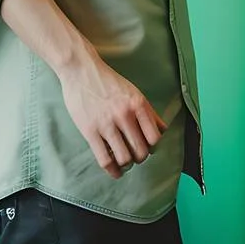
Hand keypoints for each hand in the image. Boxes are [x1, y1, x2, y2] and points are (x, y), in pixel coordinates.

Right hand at [59, 57, 166, 178]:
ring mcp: (107, 124)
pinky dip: (112, 170)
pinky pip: (104, 159)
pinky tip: (114, 172)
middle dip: (140, 158)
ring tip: (125, 162)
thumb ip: (148, 112)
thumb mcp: (134, 92)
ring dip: (127, 164)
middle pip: (141, 150)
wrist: (82, 71)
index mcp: (138, 105)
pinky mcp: (90, 131)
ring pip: (124, 157)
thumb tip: (162, 130)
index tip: (148, 147)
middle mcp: (125, 115)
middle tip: (136, 156)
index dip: (153, 147)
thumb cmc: (109, 82)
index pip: (155, 137)